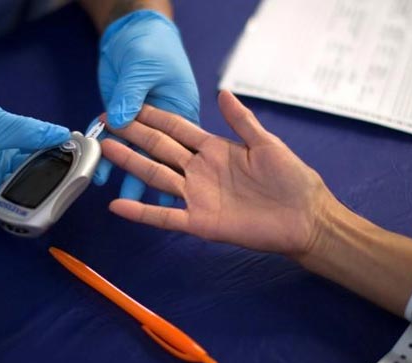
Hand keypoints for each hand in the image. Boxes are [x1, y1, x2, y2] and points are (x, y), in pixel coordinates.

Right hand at [0, 78, 69, 216]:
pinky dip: (36, 154)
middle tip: (75, 173)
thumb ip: (32, 133)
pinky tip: (57, 146)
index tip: (63, 194)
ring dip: (45, 166)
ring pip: (24, 174)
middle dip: (47, 182)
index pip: (13, 209)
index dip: (39, 205)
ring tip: (72, 158)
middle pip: (21, 193)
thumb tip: (62, 136)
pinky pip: (20, 160)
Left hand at [94, 10, 198, 202]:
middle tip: (148, 204)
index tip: (173, 196)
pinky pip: (115, 142)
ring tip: (120, 198)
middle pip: (160, 158)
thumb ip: (132, 96)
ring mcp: (142, 124)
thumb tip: (121, 120)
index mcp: (182, 111)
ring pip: (136, 155)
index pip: (182, 148)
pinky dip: (107, 155)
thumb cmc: (152, 45)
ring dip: (127, 174)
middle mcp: (165, 124)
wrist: (128, 31)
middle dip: (153, 183)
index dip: (179, 174)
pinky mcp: (122, 120)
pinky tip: (101, 170)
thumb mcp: (144, 68)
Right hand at [100, 91, 338, 257]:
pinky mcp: (200, 222)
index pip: (176, 130)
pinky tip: (117, 205)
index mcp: (214, 149)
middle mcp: (200, 171)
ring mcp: (197, 196)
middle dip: (134, 134)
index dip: (153, 117)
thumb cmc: (291, 179)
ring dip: (132, 164)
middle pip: (160, 149)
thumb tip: (222, 92)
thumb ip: (241, 121)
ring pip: (157, 177)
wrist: (305, 217)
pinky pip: (165, 217)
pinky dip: (141, 212)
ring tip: (107, 150)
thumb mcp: (267, 143)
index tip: (129, 105)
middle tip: (107, 122)